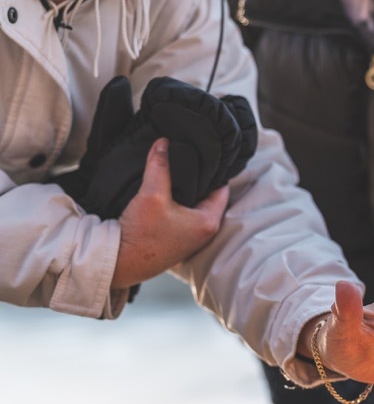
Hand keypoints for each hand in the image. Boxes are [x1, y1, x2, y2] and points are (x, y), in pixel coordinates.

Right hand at [111, 139, 229, 288]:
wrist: (121, 262)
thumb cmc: (141, 234)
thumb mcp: (151, 194)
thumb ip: (159, 166)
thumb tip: (163, 141)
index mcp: (208, 222)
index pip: (221, 188)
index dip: (213, 170)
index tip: (204, 153)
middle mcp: (205, 231)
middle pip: (208, 196)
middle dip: (199, 178)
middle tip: (189, 156)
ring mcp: (191, 237)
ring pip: (195, 204)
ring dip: (187, 190)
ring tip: (178, 168)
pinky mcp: (177, 238)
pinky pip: (184, 213)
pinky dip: (178, 201)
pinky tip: (167, 188)